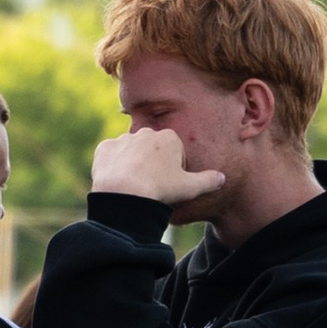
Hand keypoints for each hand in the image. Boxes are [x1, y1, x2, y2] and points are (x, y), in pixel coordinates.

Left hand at [91, 129, 225, 217]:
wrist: (125, 194)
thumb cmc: (160, 190)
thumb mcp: (190, 187)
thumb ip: (208, 181)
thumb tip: (222, 178)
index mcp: (169, 138)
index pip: (174, 151)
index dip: (173, 169)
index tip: (169, 183)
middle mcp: (145, 133)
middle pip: (152, 149)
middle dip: (152, 163)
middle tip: (151, 185)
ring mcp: (123, 139)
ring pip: (130, 152)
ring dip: (132, 164)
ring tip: (133, 185)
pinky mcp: (104, 149)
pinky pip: (110, 156)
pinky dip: (112, 166)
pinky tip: (117, 180)